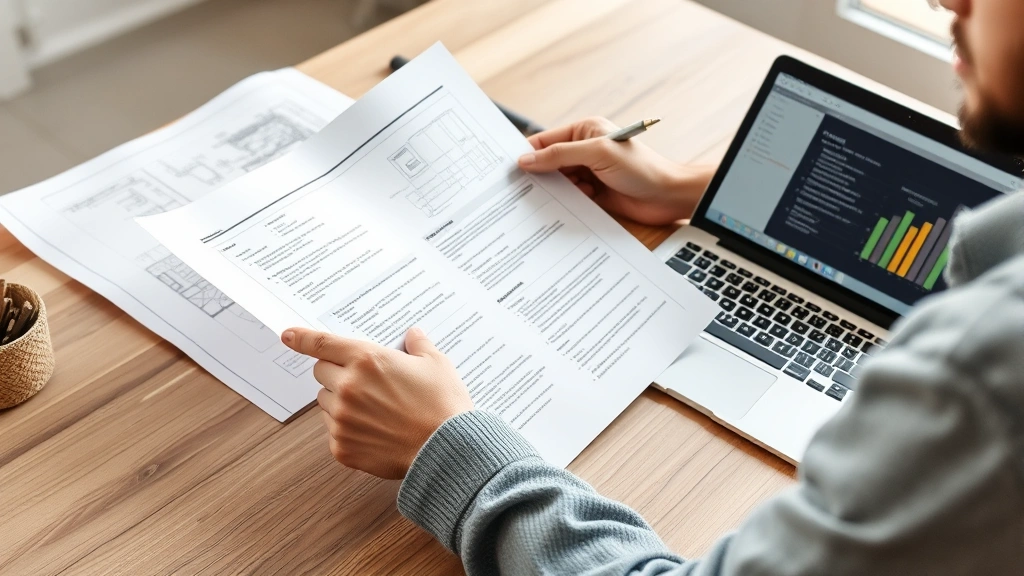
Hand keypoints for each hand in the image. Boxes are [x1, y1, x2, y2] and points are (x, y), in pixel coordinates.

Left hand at [281, 326, 473, 479]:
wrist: (447, 452)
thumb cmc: (443, 406)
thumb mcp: (437, 364)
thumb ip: (418, 345)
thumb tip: (413, 334)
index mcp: (367, 359)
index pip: (322, 343)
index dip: (301, 337)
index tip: (288, 336)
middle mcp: (348, 387)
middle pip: (321, 372)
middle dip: (338, 373)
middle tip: (365, 382)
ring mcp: (342, 419)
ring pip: (326, 402)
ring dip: (342, 402)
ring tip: (376, 410)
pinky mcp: (342, 447)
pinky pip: (334, 431)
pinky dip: (349, 430)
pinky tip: (375, 432)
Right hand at [518, 117, 713, 225]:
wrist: (669, 196)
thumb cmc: (641, 168)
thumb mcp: (597, 154)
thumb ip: (559, 156)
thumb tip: (526, 159)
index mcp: (585, 131)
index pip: (546, 140)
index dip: (527, 153)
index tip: (508, 169)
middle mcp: (585, 150)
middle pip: (549, 162)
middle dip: (537, 175)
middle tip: (517, 189)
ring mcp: (589, 173)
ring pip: (558, 182)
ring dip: (553, 191)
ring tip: (542, 200)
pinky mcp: (594, 194)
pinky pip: (570, 198)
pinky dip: (564, 203)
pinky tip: (564, 207)